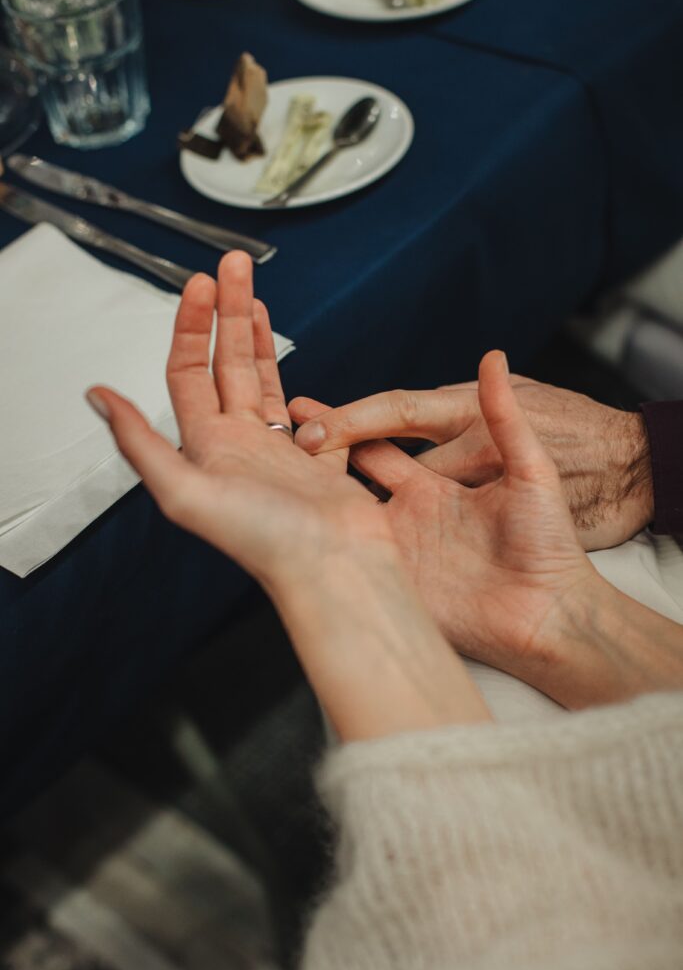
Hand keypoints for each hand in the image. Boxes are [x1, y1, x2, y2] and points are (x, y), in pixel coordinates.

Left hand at [86, 252, 489, 739]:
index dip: (189, 327)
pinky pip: (304, 409)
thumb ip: (139, 442)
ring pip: (262, 378)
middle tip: (232, 265)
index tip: (199, 284)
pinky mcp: (317, 458)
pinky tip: (289, 361)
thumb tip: (95, 395)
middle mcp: (238, 444)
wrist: (334, 568)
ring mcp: (277, 449)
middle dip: (228, 312)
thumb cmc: (264, 540)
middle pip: (226, 364)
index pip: (187, 373)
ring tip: (255, 292)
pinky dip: (295, 382)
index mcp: (206, 447)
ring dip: (256, 334)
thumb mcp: (184, 490)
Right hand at [290, 354, 672, 708]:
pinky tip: (305, 534)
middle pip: (360, 464)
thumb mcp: (533, 469)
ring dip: (322, 492)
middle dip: (322, 448)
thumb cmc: (554, 537)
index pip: (387, 429)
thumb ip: (505, 418)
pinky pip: (363, 555)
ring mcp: (408, 538)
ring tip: (279, 476)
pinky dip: (335, 545)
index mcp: (447, 463)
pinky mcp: (404, 577)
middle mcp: (420, 498)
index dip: (350, 419)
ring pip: (355, 508)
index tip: (312, 412)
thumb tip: (491, 359)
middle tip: (281, 432)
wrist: (561, 609)